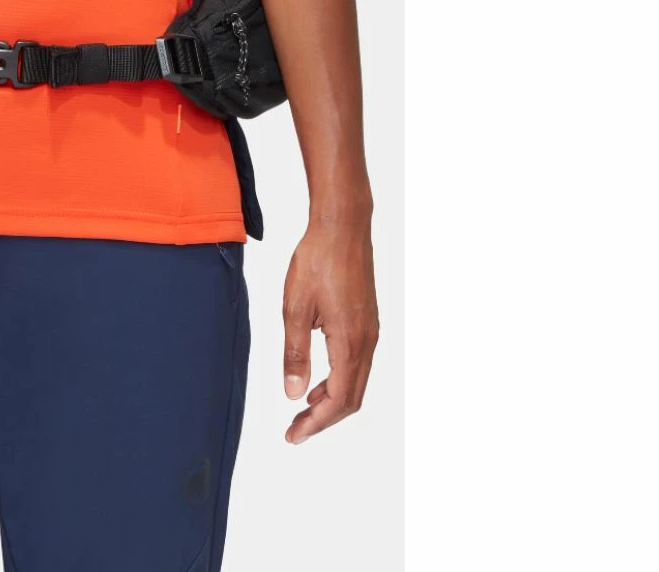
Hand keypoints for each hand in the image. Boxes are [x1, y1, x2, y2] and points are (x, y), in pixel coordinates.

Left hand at [281, 215, 378, 443]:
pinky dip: (339, 379)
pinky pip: (358, 363)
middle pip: (352, 398)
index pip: (338, 401)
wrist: (342, 227)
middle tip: (295, 429)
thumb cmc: (317, 261)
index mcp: (350, 343)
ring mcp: (370, 331)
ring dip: (332, 400)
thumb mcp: (295, 308)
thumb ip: (295, 353)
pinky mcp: (368, 320)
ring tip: (303, 406)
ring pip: (357, 381)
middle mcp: (367, 342)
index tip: (293, 435)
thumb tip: (293, 394)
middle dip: (324, 419)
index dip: (316, 424)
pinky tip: (318, 376)